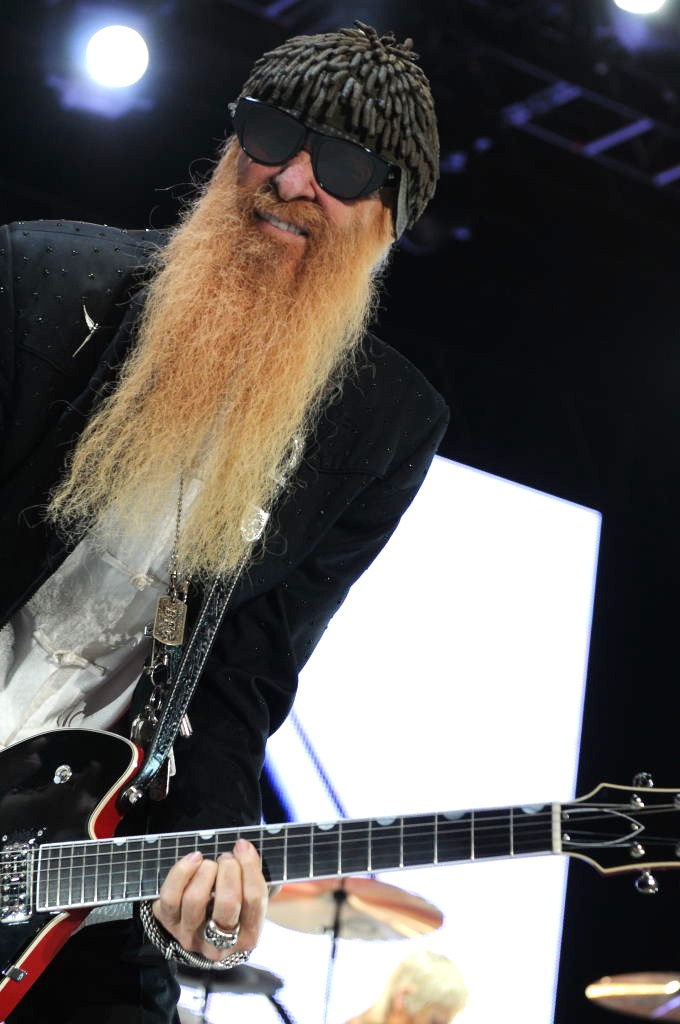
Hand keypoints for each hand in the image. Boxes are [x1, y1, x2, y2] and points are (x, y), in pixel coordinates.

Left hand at [152, 839, 267, 961]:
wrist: (199, 930)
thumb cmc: (230, 910)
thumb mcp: (247, 899)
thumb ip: (251, 875)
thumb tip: (244, 848)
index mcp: (247, 937)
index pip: (254, 900)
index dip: (250, 868)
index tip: (242, 848)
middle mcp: (218, 944)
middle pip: (227, 903)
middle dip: (229, 870)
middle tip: (227, 858)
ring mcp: (190, 936)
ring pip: (195, 900)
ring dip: (206, 871)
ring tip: (210, 863)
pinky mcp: (169, 925)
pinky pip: (171, 896)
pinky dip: (182, 871)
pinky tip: (194, 859)